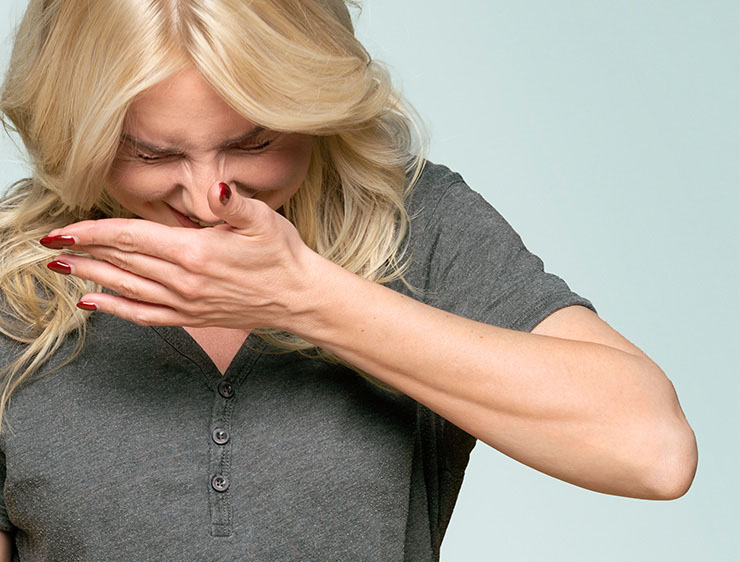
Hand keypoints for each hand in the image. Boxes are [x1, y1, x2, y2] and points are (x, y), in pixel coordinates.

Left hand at [41, 184, 318, 330]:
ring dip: (91, 276)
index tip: (64, 228)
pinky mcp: (191, 317)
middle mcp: (184, 281)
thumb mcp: (263, 221)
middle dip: (83, 250)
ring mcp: (185, 303)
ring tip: (62, 267)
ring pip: (126, 288)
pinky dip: (115, 310)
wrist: (298, 297)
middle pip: (122, 262)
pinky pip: (144, 315)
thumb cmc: (282, 255)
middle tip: (49, 243)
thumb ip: (234, 204)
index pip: (132, 237)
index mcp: (195, 252)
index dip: (94, 232)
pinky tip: (93, 304)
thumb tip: (217, 188)